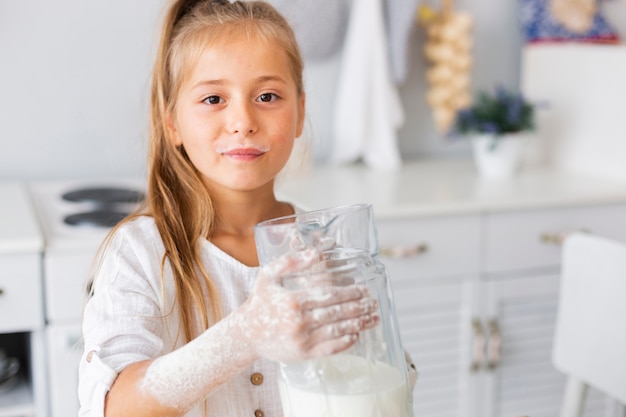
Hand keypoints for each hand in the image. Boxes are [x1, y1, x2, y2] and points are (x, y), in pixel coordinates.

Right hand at [239, 250, 379, 361]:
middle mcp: (298, 322)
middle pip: (337, 313)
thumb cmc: (259, 301)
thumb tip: (316, 252)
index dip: (349, 293)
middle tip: (373, 302)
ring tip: (372, 318)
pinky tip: (356, 334)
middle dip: (359, 307)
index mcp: (292, 301)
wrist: (246, 334)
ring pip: (337, 331)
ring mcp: (302, 340)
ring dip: (358, 324)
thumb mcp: (268, 275)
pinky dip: (346, 342)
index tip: (364, 290)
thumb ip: (291, 261)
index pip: (328, 296)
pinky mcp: (303, 354)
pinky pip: (330, 348)